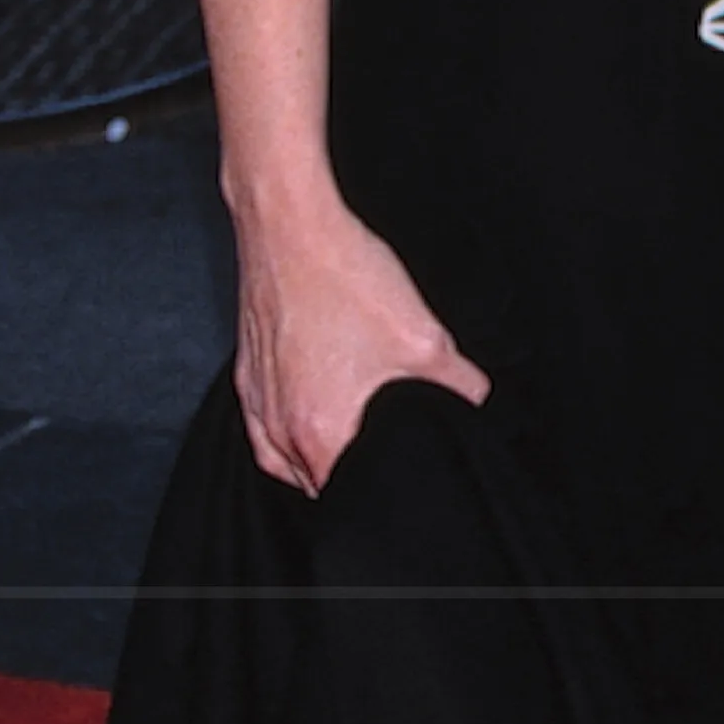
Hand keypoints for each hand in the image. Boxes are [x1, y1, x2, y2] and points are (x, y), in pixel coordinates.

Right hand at [230, 189, 490, 494]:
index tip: (406, 476)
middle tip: (387, 457)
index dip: (385, 492)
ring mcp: (258, 405)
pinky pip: (264, 436)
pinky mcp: (247, 378)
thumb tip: (476, 405)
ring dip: (318, 466)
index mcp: (322, 432)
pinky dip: (286, 444)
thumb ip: (460, 384)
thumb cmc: (344, 277)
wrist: (291, 226)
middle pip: (319, 486)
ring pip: (287, 465)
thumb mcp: (425, 338)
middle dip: (355, 480)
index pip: (354, 497)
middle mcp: (281, 429)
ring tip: (352, 451)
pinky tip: (310, 428)